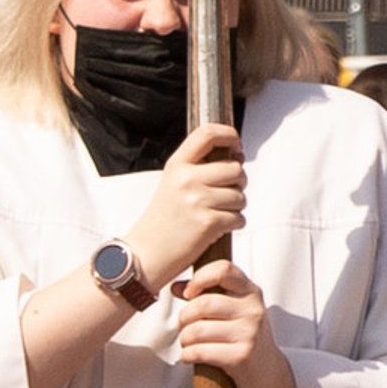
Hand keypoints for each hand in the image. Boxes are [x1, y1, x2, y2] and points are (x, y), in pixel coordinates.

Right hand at [126, 123, 246, 285]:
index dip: (229, 135)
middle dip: (238, 183)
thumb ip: (199, 168)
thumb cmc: (164, 220)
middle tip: (225, 195)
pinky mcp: (208, 223)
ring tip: (216, 214)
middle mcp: (186, 179)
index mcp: (177, 165)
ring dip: (236, 207)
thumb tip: (236, 157)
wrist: (146, 254)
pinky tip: (217, 228)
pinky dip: (234, 224)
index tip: (236, 147)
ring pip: (240, 196)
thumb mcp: (173, 183)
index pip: (207, 133)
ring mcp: (197, 200)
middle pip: (234, 169)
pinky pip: (239, 218)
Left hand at [175, 259, 300, 387]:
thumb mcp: (235, 312)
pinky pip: (200, 351)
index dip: (199, 278)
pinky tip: (191, 356)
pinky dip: (188, 355)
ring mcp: (249, 333)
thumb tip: (177, 287)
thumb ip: (209, 295)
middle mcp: (253, 310)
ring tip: (188, 344)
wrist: (269, 376)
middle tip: (185, 328)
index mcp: (251, 293)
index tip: (189, 293)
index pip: (223, 270)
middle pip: (202, 304)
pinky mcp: (241, 356)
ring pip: (197, 330)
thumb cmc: (247, 341)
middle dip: (184, 319)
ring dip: (184, 339)